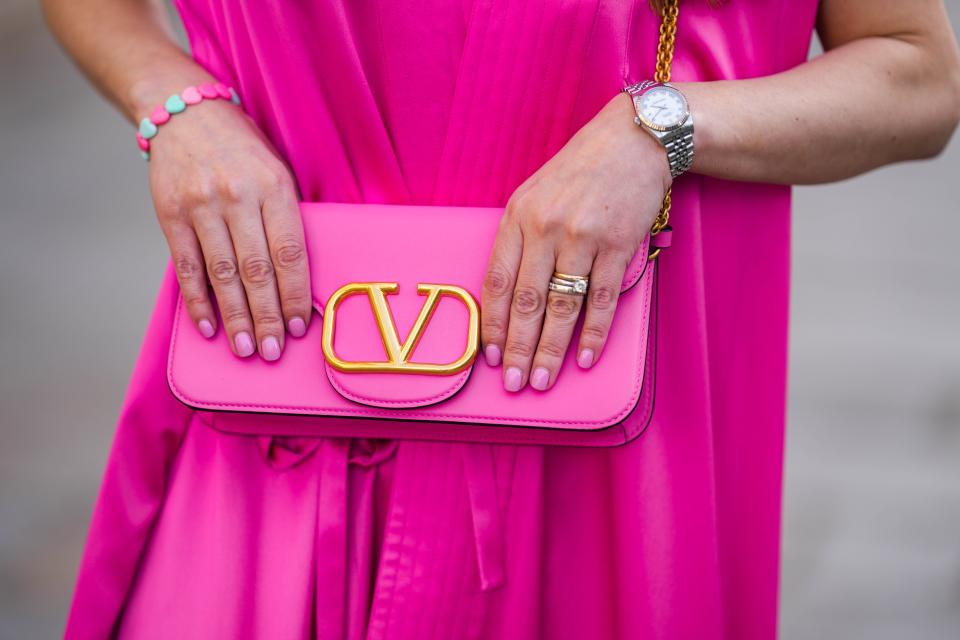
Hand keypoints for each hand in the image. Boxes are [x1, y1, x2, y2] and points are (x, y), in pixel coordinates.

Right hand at [148, 99, 309, 359]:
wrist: (185, 112)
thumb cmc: (243, 149)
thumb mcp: (277, 172)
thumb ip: (285, 220)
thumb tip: (296, 281)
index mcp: (274, 187)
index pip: (290, 253)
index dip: (295, 295)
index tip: (300, 327)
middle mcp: (238, 197)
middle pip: (257, 270)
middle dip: (267, 317)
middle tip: (273, 352)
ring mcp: (201, 206)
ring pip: (222, 274)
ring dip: (235, 317)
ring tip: (246, 348)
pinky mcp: (170, 214)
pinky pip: (186, 266)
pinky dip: (198, 301)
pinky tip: (208, 327)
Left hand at [481, 93, 670, 390]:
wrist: (634, 140)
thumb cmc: (579, 171)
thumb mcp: (534, 194)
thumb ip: (519, 238)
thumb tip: (508, 297)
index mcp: (518, 216)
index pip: (498, 281)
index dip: (493, 324)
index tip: (491, 356)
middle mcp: (546, 228)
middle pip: (527, 302)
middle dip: (518, 348)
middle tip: (515, 384)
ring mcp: (583, 238)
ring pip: (562, 306)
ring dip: (552, 349)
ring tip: (543, 380)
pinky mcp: (618, 246)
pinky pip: (602, 299)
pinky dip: (594, 333)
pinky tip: (586, 358)